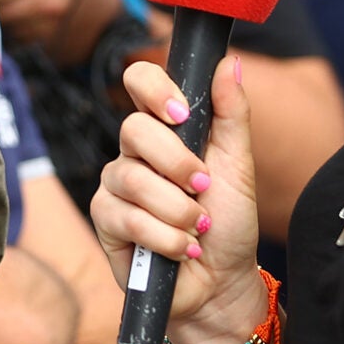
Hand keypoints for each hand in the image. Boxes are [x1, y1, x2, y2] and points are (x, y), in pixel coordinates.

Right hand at [89, 56, 264, 343]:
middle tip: (204, 188)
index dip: (154, 88)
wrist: (221, 282)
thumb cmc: (229, 222)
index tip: (182, 113)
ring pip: (134, 180)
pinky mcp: (105, 220)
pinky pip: (129, 218)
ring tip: (198, 229)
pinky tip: (182, 249)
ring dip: (179, 211)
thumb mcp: (238, 165)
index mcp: (164, 129)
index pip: (139, 80)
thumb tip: (230, 62)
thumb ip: (231, 113)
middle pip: (134, 130)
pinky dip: (167, 238)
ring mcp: (115, 185)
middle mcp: (133, 152)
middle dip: (179, 164)